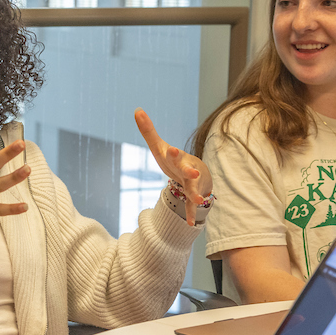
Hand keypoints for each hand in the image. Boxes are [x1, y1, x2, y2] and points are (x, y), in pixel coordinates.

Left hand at [134, 108, 211, 225]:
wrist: (195, 173)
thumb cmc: (173, 159)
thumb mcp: (159, 146)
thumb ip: (148, 130)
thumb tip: (137, 110)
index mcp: (176, 158)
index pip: (173, 154)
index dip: (173, 153)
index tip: (171, 150)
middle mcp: (185, 169)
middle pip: (186, 170)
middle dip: (189, 171)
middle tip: (193, 172)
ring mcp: (190, 184)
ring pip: (192, 189)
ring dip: (195, 194)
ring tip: (199, 200)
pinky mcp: (190, 196)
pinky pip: (190, 207)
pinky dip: (191, 215)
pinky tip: (191, 224)